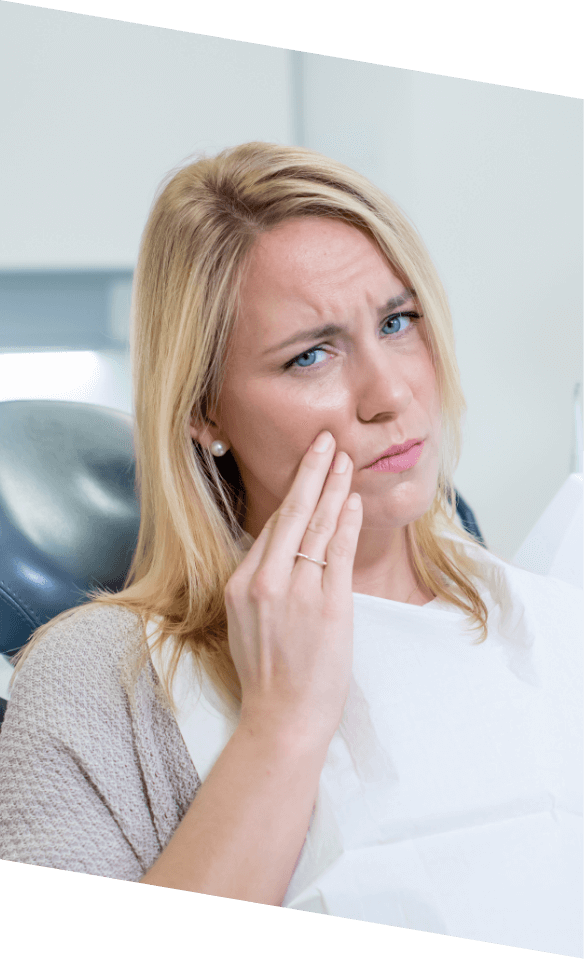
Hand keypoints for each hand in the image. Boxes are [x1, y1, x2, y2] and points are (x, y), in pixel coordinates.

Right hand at [224, 430, 361, 747]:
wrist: (283, 718)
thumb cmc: (268, 677)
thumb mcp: (247, 624)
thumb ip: (260, 585)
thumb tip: (278, 552)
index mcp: (242, 585)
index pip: (270, 528)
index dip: (291, 493)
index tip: (305, 468)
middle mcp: (266, 582)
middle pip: (291, 515)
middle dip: (311, 473)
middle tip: (325, 441)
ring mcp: (298, 592)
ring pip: (316, 526)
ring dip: (332, 488)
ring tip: (343, 460)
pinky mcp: (329, 605)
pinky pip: (337, 552)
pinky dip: (346, 522)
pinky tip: (353, 499)